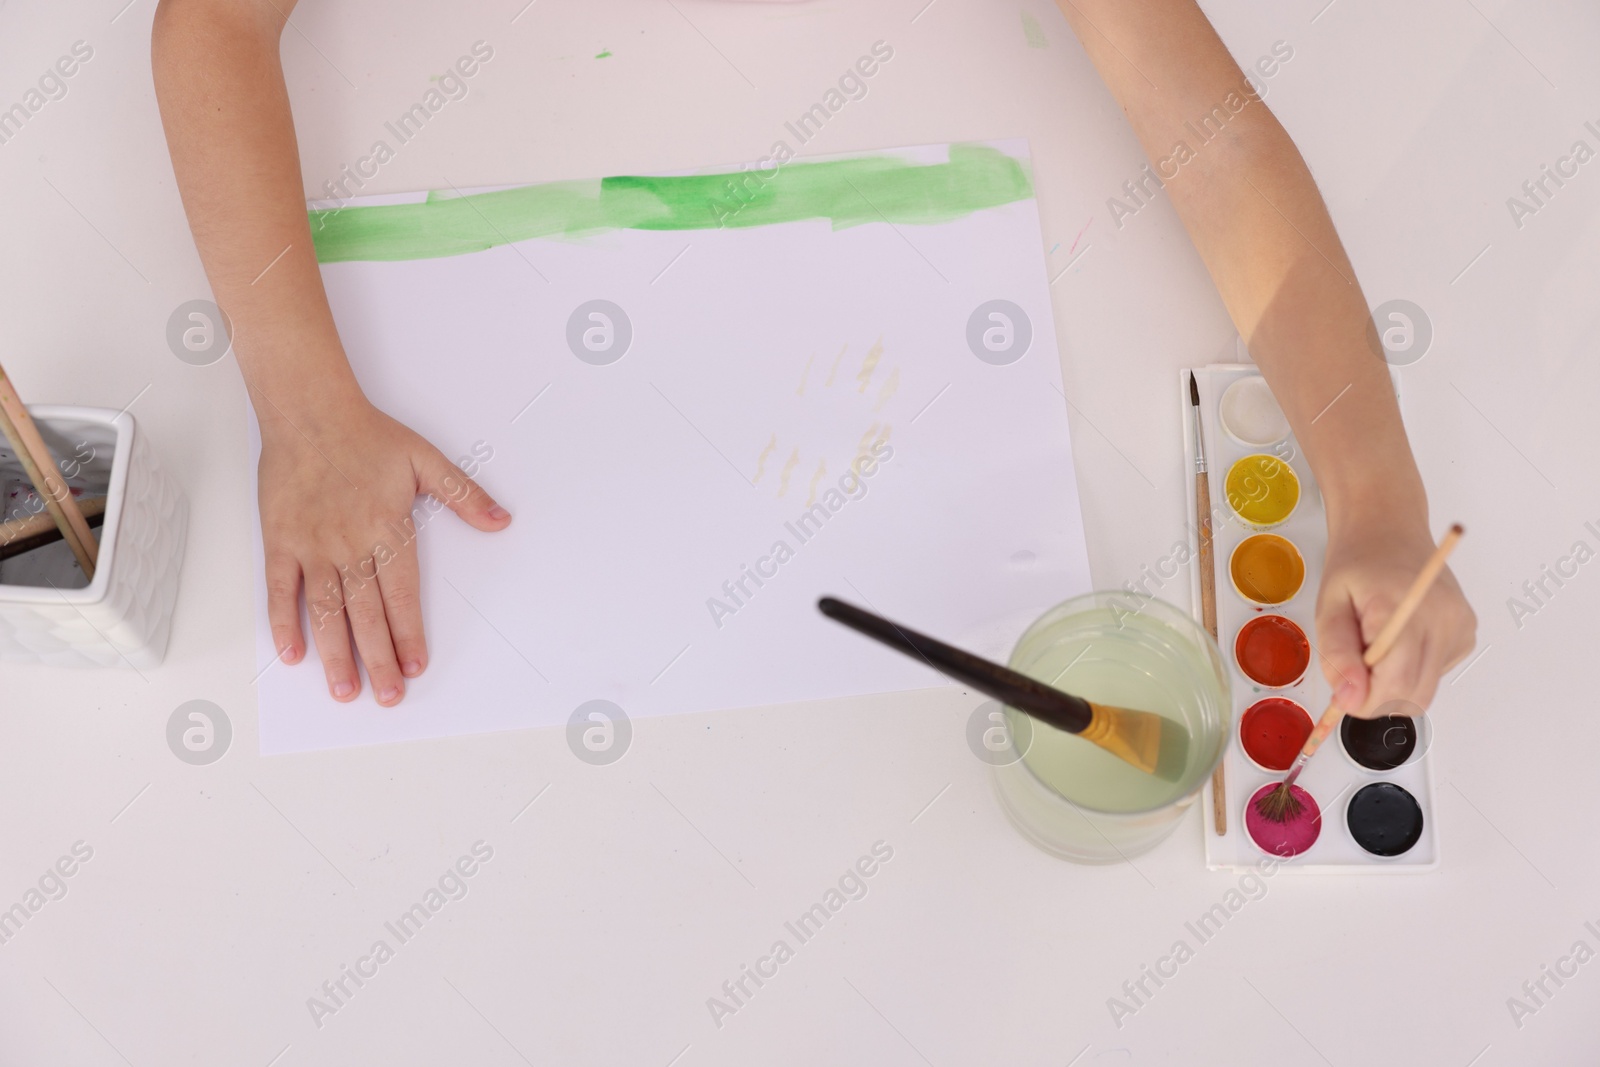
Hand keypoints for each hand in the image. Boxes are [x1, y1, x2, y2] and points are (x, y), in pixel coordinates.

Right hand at [258, 395, 510, 704]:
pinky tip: (292, 654)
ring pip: (324, 611)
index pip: (401, 594)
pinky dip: (284, 622)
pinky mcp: (280, 541)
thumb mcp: (426, 460)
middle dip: (377, 659)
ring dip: (335, 653)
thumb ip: (464, 496)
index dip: (409, 633)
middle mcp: (349, 544)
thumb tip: (501, 520)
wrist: (310, 411)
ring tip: (345, 690)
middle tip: (387, 696)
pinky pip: (280, 589)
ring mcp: (312, 546)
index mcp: (387, 529)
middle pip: (365, 613)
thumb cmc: (367, 435)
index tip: (415, 666)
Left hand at [1314, 509, 1475, 718]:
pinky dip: (1410, 671)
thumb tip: (1349, 697)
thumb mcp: (1329, 606)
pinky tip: (1396, 641)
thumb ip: (1337, 654)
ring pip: (1425, 690)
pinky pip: (1435, 674)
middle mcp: (1442, 619)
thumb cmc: (1358, 563)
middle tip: (1352, 673)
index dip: (1365, 700)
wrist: (1388, 530)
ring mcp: (1460, 627)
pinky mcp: (1466, 634)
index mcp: (1404, 608)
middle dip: (1377, 698)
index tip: (1343, 694)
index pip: (1397, 683)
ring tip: (1372, 647)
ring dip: (1393, 684)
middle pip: (1415, 695)